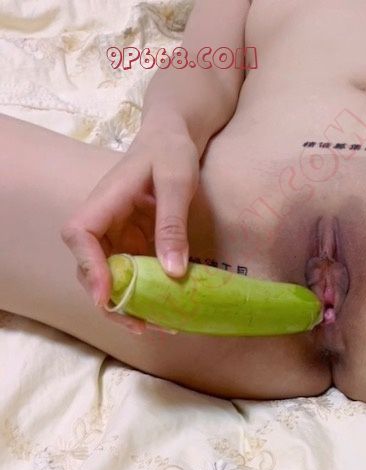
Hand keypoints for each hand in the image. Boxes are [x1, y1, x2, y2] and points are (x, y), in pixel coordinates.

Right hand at [60, 118, 200, 332]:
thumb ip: (173, 224)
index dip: (89, 267)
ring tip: (154, 327)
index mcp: (104, 201)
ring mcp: (116, 236)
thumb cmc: (171, 150)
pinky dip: (143, 296)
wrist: (173, 137)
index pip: (79, 235)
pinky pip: (131, 276)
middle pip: (89, 266)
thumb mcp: (178, 181)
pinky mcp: (132, 245)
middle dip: (109, 299)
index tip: (106, 295)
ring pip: (109, 278)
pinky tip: (165, 314)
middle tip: (138, 325)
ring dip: (127, 305)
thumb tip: (173, 272)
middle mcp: (103, 222)